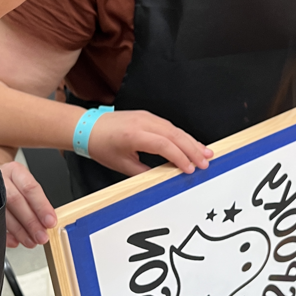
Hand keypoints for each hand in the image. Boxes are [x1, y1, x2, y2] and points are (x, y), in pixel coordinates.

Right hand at [0, 161, 55, 248]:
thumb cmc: (13, 183)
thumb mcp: (26, 183)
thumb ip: (37, 201)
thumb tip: (48, 222)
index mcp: (15, 171)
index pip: (30, 188)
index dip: (42, 206)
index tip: (50, 222)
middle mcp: (0, 180)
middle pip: (16, 201)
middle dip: (30, 222)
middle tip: (41, 236)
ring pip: (2, 213)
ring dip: (19, 231)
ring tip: (31, 241)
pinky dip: (4, 235)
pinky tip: (14, 241)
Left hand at [88, 110, 212, 176]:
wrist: (89, 128)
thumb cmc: (101, 145)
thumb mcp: (122, 165)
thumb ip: (144, 172)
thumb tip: (164, 179)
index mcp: (134, 135)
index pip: (164, 145)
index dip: (180, 157)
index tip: (190, 169)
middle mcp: (142, 122)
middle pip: (175, 135)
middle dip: (193, 149)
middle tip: (206, 161)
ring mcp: (146, 117)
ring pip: (175, 129)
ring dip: (191, 141)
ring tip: (205, 153)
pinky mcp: (148, 116)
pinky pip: (170, 126)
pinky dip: (182, 136)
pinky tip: (191, 144)